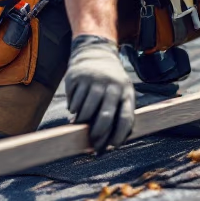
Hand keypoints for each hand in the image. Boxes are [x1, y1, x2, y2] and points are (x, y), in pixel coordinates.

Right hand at [64, 35, 134, 151]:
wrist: (96, 53)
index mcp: (126, 92)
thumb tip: (108, 142)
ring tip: (80, 123)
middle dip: (97, 134)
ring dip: (81, 122)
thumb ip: (118, 113)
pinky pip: (74, 102)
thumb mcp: (121, 92)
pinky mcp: (78, 78)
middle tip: (91, 142)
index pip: (126, 118)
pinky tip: (76, 108)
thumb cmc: (111, 82)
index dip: (119, 135)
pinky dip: (74, 109)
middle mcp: (112, 86)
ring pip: (86, 111)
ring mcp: (94, 81)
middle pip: (105, 117)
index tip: (112, 147)